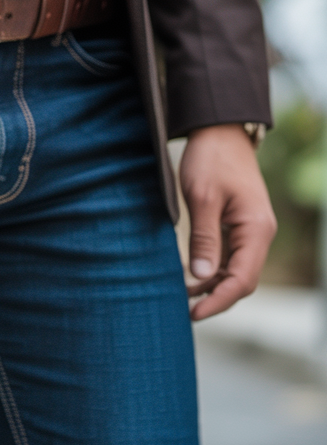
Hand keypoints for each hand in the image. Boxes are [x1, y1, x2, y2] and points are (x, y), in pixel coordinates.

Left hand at [179, 123, 276, 320]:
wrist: (219, 130)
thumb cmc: (210, 160)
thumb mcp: (202, 198)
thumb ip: (204, 238)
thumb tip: (200, 276)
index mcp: (256, 230)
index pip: (242, 279)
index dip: (219, 300)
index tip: (194, 314)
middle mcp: (259, 233)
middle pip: (243, 279)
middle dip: (217, 298)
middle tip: (187, 312)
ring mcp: (251, 229)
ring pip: (236, 269)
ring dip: (213, 285)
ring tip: (184, 298)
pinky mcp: (240, 223)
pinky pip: (231, 255)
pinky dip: (213, 268)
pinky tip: (192, 275)